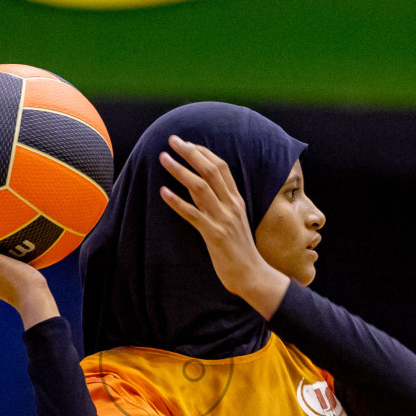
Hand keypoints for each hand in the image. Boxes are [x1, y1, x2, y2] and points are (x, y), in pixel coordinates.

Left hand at [158, 135, 288, 317]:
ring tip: (163, 158)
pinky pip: (192, 214)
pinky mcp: (214, 235)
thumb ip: (221, 206)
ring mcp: (223, 220)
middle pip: (211, 170)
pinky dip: (176, 202)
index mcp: (237, 201)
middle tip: (172, 140)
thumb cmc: (241, 251)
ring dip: (180, 170)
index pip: (221, 167)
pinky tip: (163, 192)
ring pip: (200, 187)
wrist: (253, 275)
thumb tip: (202, 192)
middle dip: (190, 152)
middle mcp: (231, 206)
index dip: (203, 152)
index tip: (187, 143)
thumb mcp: (235, 222)